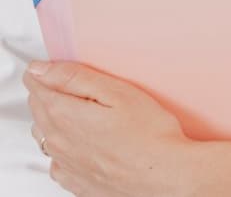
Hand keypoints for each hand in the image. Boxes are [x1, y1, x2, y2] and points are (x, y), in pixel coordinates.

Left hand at [23, 61, 230, 196]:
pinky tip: (96, 141)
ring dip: (63, 120)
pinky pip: (67, 162)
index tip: (64, 64)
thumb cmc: (153, 135)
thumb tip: (45, 67)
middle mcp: (61, 145)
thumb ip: (78, 77)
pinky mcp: (86, 183)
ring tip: (91, 108)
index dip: (51, 71)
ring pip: (53, 137)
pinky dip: (74, 148)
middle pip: (43, 112)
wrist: (172, 177)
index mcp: (66, 117)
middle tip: (80, 81)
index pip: (41, 86)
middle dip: (55, 94)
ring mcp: (72, 167)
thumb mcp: (117, 92)